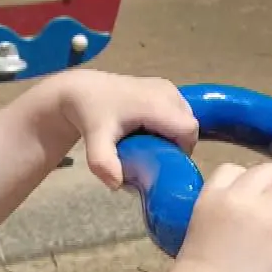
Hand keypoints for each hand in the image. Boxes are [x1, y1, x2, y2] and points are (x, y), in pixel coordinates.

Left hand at [57, 70, 199, 188]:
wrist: (82, 90)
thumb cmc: (91, 114)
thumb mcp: (95, 140)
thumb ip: (104, 163)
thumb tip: (117, 185)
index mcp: (156, 103)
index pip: (189, 131)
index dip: (183, 151)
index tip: (164, 163)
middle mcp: (167, 92)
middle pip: (189, 126)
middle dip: (177, 145)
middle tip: (155, 157)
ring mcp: (167, 87)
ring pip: (185, 119)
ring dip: (174, 136)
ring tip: (151, 144)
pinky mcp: (165, 87)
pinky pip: (179, 111)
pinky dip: (171, 125)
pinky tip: (150, 131)